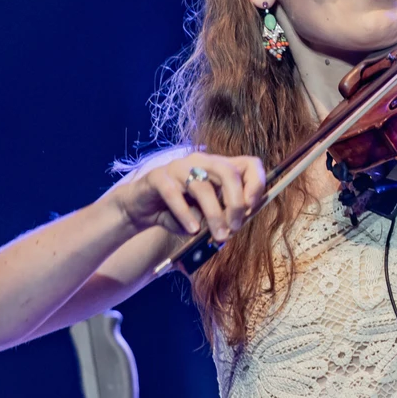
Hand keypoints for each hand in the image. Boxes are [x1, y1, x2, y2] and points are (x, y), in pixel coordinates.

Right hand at [109, 153, 265, 240]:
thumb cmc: (179, 212)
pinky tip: (193, 230)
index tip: (253, 207)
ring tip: (219, 236)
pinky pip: (174, 194)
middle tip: (236, 227)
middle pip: (228, 172)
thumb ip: (224, 216)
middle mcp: (201, 161)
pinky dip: (186, 214)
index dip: (256, 183)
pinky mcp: (158, 177)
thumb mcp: (207, 215)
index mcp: (218, 166)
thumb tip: (240, 224)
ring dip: (214, 215)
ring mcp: (178, 167)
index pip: (248, 163)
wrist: (140, 209)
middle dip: (236, 202)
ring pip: (203, 187)